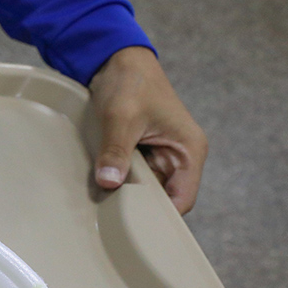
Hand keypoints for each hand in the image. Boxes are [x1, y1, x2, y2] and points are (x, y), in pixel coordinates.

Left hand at [88, 46, 207, 213]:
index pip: (182, 201)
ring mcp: (159, 156)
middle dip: (137, 206)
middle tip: (109, 216)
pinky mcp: (141, 153)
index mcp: (188, 151)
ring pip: (143, 189)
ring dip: (124, 193)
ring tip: (101, 201)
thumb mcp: (121, 117)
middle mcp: (178, 157)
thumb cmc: (129, 83)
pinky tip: (99, 186)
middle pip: (161, 199)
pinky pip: (130, 177)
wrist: (115, 60)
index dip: (159, 216)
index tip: (132, 227)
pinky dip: (116, 180)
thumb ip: (116, 151)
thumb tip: (109, 183)